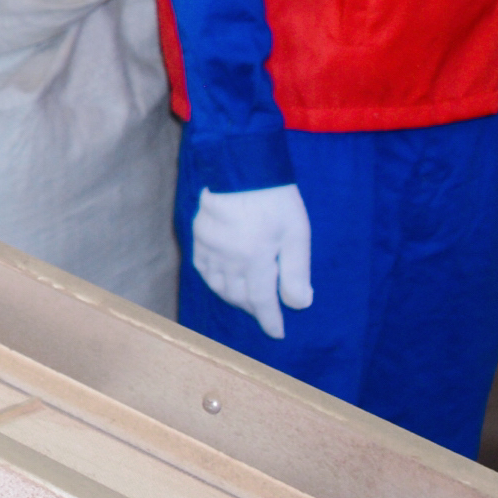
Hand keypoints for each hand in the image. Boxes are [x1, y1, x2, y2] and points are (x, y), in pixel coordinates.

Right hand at [189, 183, 313, 341]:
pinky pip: (203, 269)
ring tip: (247, 300)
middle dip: (253, 309)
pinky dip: (214, 281)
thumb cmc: (274, 198)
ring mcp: (210, 247)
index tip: (277, 333)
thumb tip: (298, 305)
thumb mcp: (296, 233)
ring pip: (218, 286)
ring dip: (233, 298)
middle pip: (239, 296)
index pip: (261, 301)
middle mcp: (228, 259)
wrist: (240, 164)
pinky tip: (223, 281)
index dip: (270, 320)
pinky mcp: (198, 235)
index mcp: (254, 259)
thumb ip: (296, 272)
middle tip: (266, 313)